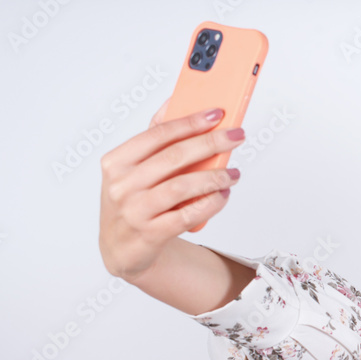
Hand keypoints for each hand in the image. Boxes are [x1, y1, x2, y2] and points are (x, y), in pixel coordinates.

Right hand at [98, 97, 245, 281]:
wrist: (122, 249)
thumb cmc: (134, 201)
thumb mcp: (134, 169)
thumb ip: (154, 138)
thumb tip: (174, 101)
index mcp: (116, 162)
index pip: (157, 134)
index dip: (190, 122)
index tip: (217, 113)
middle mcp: (122, 185)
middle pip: (174, 157)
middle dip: (211, 143)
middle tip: (236, 135)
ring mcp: (135, 211)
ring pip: (182, 187)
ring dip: (215, 177)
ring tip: (234, 173)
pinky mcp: (151, 234)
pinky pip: (189, 215)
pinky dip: (211, 203)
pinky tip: (223, 195)